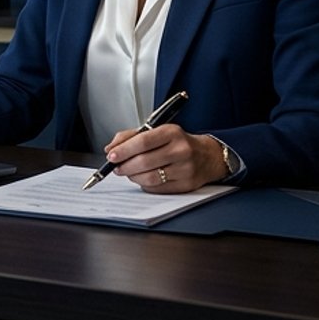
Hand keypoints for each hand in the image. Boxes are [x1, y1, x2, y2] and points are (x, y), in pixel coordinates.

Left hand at [102, 125, 227, 193]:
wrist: (208, 156)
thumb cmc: (177, 142)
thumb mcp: (157, 131)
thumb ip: (131, 136)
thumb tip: (110, 148)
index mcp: (172, 133)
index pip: (143, 141)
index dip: (124, 150)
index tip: (111, 155)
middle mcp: (181, 150)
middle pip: (144, 161)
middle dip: (124, 166)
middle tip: (116, 167)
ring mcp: (185, 169)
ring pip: (150, 178)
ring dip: (133, 177)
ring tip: (128, 172)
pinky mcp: (186, 185)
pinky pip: (157, 189)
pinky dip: (144, 184)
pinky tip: (143, 178)